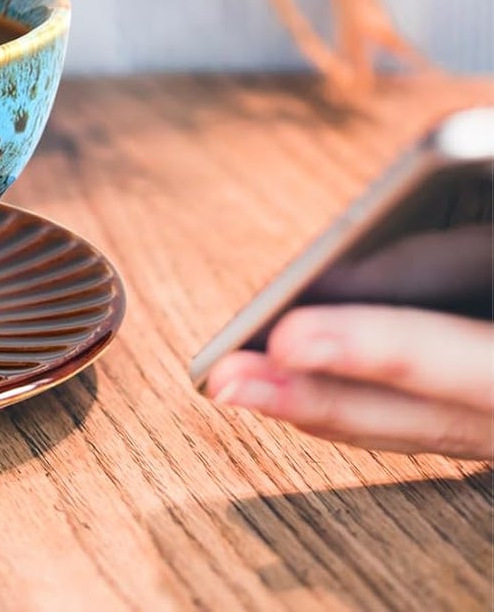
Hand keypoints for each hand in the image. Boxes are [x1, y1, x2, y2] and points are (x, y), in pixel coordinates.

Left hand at [205, 304, 493, 459]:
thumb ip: (438, 261)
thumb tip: (332, 285)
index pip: (468, 363)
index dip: (377, 348)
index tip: (290, 333)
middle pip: (428, 419)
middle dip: (321, 398)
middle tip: (227, 379)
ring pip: (420, 434)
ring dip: (320, 409)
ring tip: (230, 382)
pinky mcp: (488, 424)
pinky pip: (424, 425)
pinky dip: (354, 407)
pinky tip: (286, 384)